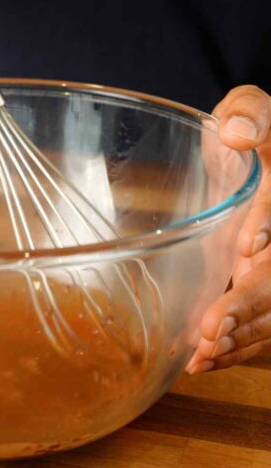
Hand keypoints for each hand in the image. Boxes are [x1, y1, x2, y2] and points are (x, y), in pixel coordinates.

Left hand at [187, 85, 270, 373]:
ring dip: (243, 337)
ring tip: (203, 354)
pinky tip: (204, 361)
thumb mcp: (250, 107)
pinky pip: (264, 328)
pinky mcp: (268, 290)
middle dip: (251, 305)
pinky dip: (237, 347)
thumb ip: (250, 112)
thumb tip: (238, 134)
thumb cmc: (248, 128)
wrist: (250, 155)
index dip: (269, 230)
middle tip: (211, 329)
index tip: (244, 251)